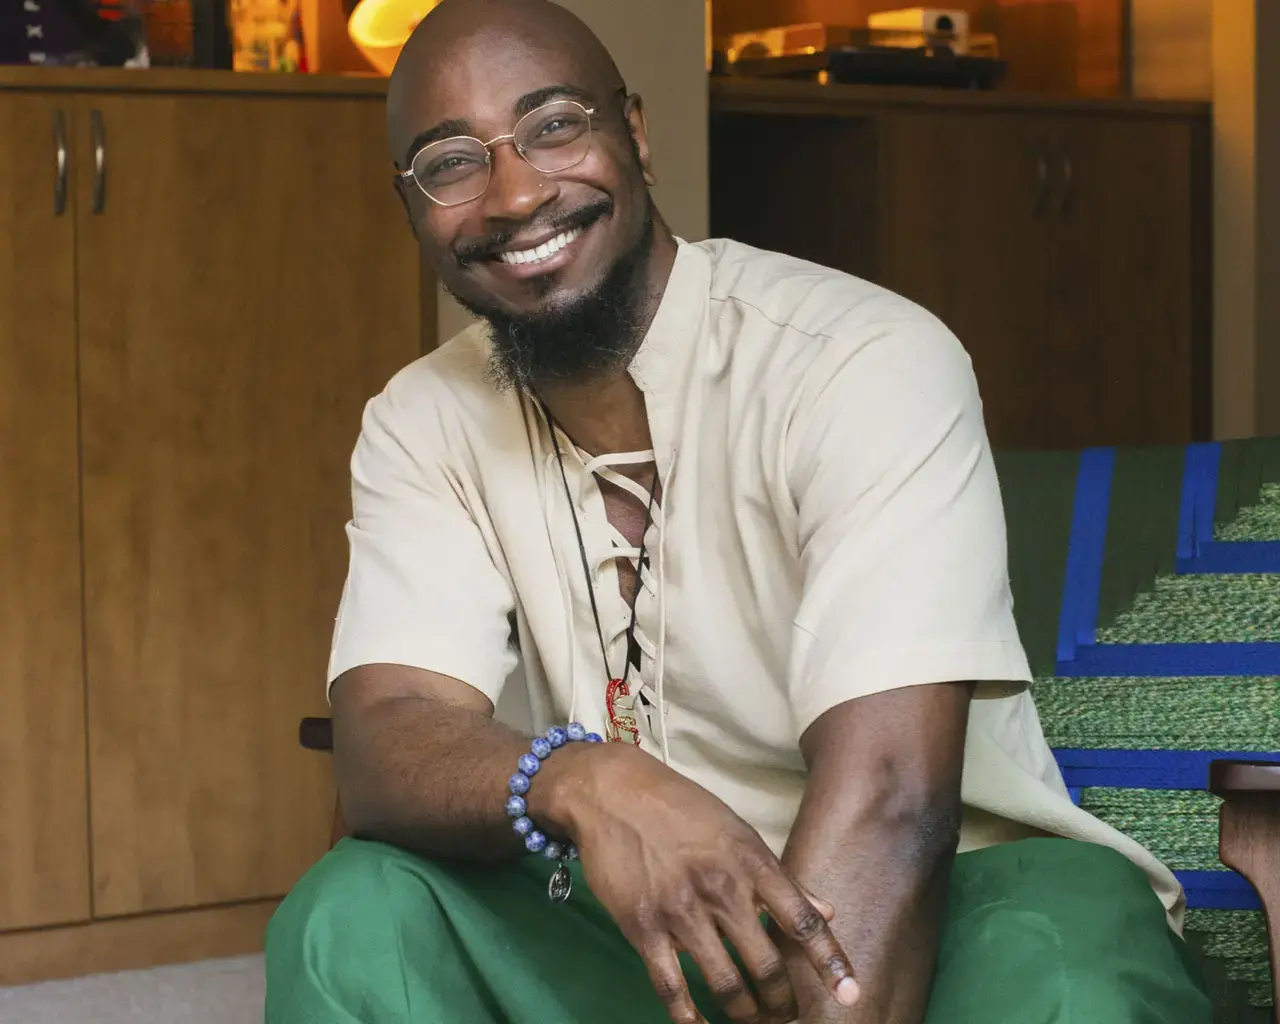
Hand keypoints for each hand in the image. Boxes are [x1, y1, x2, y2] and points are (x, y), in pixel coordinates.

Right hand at [548, 745, 859, 1023]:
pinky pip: (672, 986)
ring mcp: (681, 910)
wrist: (611, 791)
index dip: (829, 961)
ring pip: (726, 984)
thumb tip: (826, 912)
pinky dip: (689, 1018)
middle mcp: (722, 888)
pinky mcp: (643, 927)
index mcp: (751, 861)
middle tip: (787, 1019)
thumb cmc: (679, 808)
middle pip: (766, 965)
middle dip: (782, 1004)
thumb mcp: (737, 831)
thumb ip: (780, 877)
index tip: (849, 993)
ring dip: (745, 1015)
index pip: (801, 919)